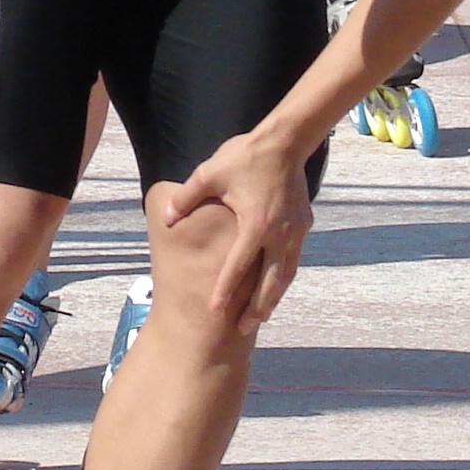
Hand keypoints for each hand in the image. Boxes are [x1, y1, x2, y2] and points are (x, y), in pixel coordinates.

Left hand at [160, 129, 313, 325]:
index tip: (214, 311)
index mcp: (255, 225)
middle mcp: (279, 234)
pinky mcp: (303, 224)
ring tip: (261, 316)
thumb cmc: (245, 156)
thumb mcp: (209, 173)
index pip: (237, 266)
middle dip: (257, 308)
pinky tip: (274, 285)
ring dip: (273, 297)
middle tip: (242, 328)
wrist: (286, 141)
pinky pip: (293, 259)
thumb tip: (167, 217)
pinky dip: (282, 277)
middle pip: (269, 282)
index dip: (225, 290)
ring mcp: (295, 231)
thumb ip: (187, 197)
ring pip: (286, 274)